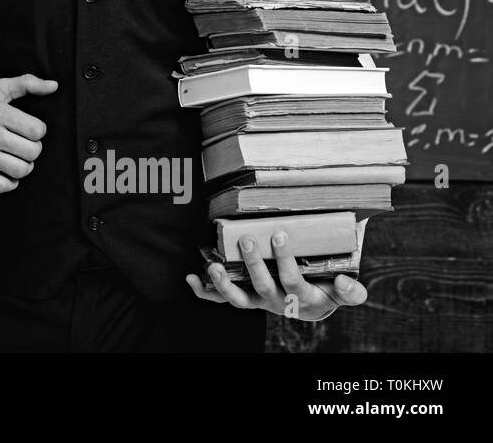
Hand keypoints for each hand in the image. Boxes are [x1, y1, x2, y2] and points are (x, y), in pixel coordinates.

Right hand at [0, 73, 56, 192]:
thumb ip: (27, 83)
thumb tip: (54, 85)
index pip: (37, 130)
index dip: (38, 130)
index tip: (28, 129)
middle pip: (32, 152)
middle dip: (33, 148)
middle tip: (23, 144)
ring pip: (20, 170)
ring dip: (24, 166)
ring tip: (18, 158)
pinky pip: (2, 186)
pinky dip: (10, 182)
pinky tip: (7, 172)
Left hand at [184, 232, 368, 321]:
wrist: (312, 306)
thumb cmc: (328, 291)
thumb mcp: (344, 293)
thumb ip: (351, 292)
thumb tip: (346, 282)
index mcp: (303, 298)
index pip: (293, 281)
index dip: (285, 261)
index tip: (279, 235)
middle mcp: (277, 302)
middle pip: (263, 287)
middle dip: (253, 264)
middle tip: (247, 238)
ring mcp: (258, 301)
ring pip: (238, 298)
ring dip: (223, 283)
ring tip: (213, 265)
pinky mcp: (245, 297)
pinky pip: (221, 299)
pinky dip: (205, 291)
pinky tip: (191, 279)